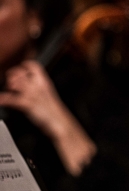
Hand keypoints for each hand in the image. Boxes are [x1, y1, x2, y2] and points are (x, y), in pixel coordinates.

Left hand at [0, 60, 95, 175]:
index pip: (33, 66)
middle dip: (13, 75)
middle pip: (21, 72)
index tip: (19, 71)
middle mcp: (38, 87)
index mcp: (45, 83)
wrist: (60, 124)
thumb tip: (30, 85)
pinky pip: (13, 99)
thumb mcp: (47, 97)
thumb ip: (38, 89)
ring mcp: (33, 95)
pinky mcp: (28, 105)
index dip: (23, 66)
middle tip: (11, 82)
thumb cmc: (53, 113)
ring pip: (16, 83)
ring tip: (7, 90)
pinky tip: (1, 100)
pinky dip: (4, 99)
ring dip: (8, 85)